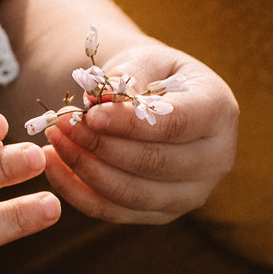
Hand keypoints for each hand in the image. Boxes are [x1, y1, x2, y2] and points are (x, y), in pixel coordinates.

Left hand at [38, 41, 237, 224]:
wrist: (158, 98)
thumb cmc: (152, 73)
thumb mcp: (143, 61)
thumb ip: (125, 78)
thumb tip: (98, 101)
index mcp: (219, 112)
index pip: (175, 125)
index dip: (129, 123)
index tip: (91, 114)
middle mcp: (216, 159)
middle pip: (155, 164)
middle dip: (101, 146)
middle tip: (63, 125)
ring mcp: (192, 193)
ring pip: (133, 194)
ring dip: (86, 169)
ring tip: (55, 141)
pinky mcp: (162, 212)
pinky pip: (115, 212)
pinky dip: (78, 192)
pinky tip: (53, 165)